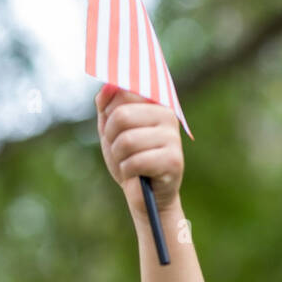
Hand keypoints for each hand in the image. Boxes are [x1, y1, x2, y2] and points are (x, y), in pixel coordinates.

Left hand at [95, 84, 183, 215]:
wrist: (144, 194)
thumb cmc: (128, 158)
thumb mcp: (111, 129)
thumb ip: (107, 105)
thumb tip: (108, 86)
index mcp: (153, 102)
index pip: (122, 92)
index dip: (109, 114)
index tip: (115, 128)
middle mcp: (167, 114)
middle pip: (121, 116)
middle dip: (112, 138)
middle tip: (121, 151)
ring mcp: (172, 136)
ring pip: (126, 140)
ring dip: (119, 157)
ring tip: (130, 163)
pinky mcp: (173, 160)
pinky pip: (135, 162)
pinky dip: (128, 172)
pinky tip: (137, 175)